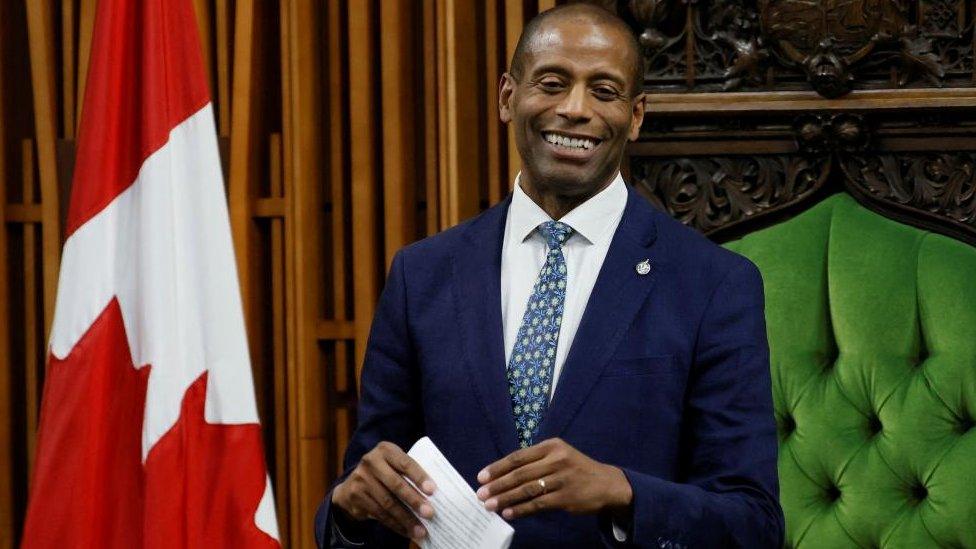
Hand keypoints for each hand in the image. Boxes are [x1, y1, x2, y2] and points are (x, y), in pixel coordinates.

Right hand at [332, 441, 435, 541]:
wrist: (351, 486)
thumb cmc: (384, 474)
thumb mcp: (393, 465)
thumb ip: (408, 473)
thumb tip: (434, 494)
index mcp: (385, 450)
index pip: (405, 463)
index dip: (419, 477)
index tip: (432, 490)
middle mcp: (371, 462)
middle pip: (396, 484)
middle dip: (414, 500)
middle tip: (429, 513)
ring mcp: (361, 479)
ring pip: (387, 503)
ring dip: (406, 518)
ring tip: (420, 529)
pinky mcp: (356, 496)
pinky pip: (379, 514)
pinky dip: (395, 524)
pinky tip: (407, 531)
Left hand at [475, 438, 632, 519]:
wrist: (607, 484)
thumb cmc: (576, 469)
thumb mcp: (559, 456)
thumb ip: (535, 462)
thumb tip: (503, 476)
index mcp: (551, 446)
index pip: (518, 457)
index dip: (498, 467)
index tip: (481, 477)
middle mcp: (556, 459)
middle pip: (520, 473)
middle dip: (497, 485)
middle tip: (481, 494)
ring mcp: (562, 478)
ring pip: (527, 489)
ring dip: (506, 498)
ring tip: (490, 505)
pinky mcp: (566, 497)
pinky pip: (538, 504)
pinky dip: (521, 509)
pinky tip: (509, 513)